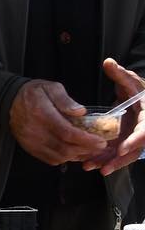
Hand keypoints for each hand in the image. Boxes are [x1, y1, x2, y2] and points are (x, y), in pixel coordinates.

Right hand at [8, 79, 104, 165]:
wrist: (9, 101)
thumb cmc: (34, 93)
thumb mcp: (51, 87)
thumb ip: (65, 99)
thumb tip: (80, 112)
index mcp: (42, 113)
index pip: (67, 132)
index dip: (86, 140)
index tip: (101, 141)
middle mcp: (35, 130)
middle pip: (65, 148)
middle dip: (86, 150)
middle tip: (99, 147)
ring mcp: (31, 141)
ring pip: (59, 156)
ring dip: (77, 156)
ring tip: (89, 150)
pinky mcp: (30, 147)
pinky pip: (50, 159)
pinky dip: (65, 158)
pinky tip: (73, 152)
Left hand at [83, 58, 144, 175]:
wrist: (143, 99)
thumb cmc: (139, 90)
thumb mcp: (131, 81)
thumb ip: (120, 74)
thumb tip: (108, 62)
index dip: (135, 141)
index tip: (122, 148)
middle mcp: (143, 130)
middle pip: (134, 149)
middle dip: (118, 159)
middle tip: (102, 167)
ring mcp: (135, 138)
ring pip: (125, 155)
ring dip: (109, 163)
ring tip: (90, 167)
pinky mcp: (127, 142)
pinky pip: (118, 154)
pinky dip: (106, 160)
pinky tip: (90, 164)